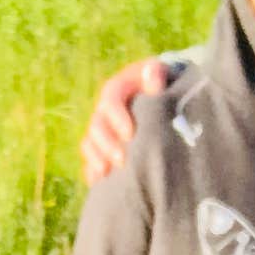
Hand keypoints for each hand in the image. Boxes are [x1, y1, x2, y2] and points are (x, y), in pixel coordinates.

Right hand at [80, 57, 169, 189]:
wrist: (163, 98)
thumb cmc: (165, 87)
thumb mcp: (163, 78)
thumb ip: (157, 76)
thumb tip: (152, 73)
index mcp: (118, 87)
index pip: (111, 98)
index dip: (116, 116)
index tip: (129, 135)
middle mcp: (105, 108)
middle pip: (97, 124)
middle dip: (106, 144)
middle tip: (121, 161)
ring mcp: (102, 128)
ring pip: (89, 142)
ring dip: (95, 158)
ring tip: (106, 172)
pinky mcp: (101, 146)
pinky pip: (90, 158)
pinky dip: (91, 169)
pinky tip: (97, 181)